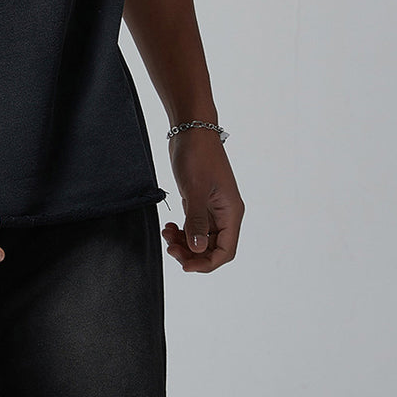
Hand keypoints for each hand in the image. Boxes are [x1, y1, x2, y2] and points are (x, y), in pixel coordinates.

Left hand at [161, 129, 243, 272]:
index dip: (207, 262)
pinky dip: (180, 231)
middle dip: (192, 254)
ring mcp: (211, 209)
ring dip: (183, 243)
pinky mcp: (199, 202)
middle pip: (212, 248)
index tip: (185, 265)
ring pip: (200, 239)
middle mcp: (224, 213)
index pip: (225, 250)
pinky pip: (192, 227)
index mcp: (231, 212)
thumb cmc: (197, 155)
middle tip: (170, 249)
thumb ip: (196, 220)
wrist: (190, 130)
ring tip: (166, 234)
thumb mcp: (195, 189)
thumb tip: (198, 249)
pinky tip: (167, 227)